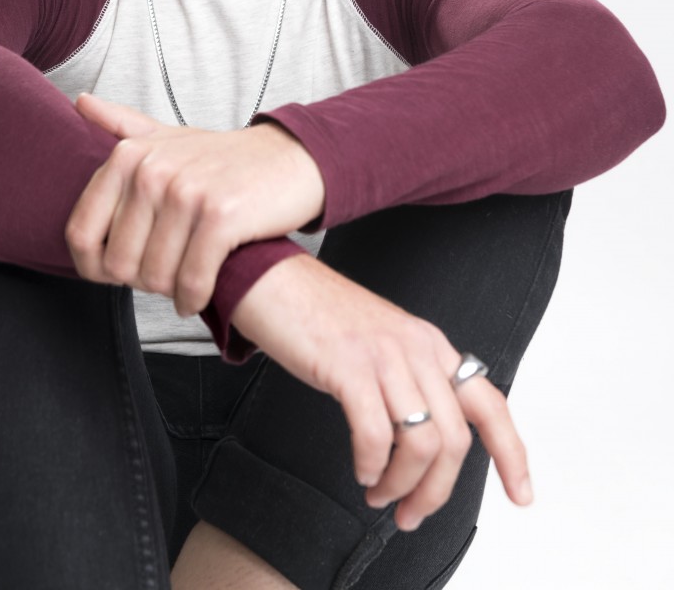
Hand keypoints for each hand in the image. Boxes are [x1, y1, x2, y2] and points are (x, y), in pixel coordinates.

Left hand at [66, 95, 324, 313]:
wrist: (290, 160)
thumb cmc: (224, 158)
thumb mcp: (168, 136)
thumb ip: (121, 123)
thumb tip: (79, 101)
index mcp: (128, 156)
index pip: (81, 234)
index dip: (97, 266)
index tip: (122, 271)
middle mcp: (151, 171)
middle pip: (119, 264)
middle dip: (141, 281)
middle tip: (166, 274)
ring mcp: (185, 192)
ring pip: (155, 277)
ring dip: (170, 291)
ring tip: (184, 281)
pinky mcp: (220, 216)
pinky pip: (192, 280)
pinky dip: (194, 298)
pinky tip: (199, 296)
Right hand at [231, 253, 531, 530]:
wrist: (274, 281)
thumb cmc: (320, 315)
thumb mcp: (382, 343)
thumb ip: (410, 380)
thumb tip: (424, 444)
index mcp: (431, 344)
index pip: (489, 403)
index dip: (512, 454)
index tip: (520, 495)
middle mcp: (417, 348)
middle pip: (454, 439)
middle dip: (435, 492)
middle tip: (409, 513)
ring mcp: (384, 355)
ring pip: (421, 443)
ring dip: (401, 485)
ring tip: (378, 493)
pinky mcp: (349, 365)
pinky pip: (376, 433)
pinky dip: (370, 464)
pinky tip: (360, 468)